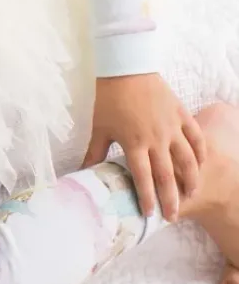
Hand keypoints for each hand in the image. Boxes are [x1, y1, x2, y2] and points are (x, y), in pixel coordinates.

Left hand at [83, 73, 204, 221]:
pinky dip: (200, 153)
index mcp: (134, 143)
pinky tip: (201, 165)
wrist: (126, 67)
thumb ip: (94, 152)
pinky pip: (196, 138)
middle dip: (170, 199)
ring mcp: (171, 127)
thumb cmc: (110, 98)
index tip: (149, 215)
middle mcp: (156, 139)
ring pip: (188, 161)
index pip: (143, 178)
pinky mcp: (181, 114)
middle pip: (167, 176)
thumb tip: (82, 171)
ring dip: (190, 180)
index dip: (147, 199)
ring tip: (190, 194)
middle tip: (172, 216)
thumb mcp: (99, 126)